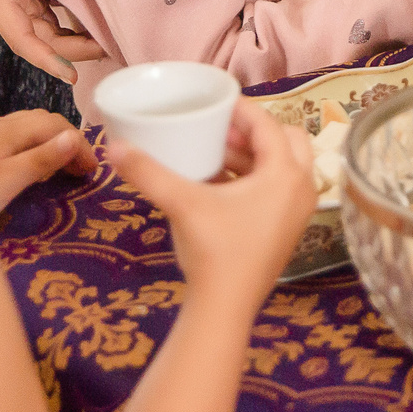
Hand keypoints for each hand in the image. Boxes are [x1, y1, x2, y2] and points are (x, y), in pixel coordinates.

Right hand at [0, 0, 107, 83]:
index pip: (19, 36)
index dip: (43, 58)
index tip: (69, 73)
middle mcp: (8, 3)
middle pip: (38, 40)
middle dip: (69, 52)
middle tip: (104, 51)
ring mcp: (21, 0)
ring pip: (48, 33)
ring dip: (73, 43)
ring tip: (105, 45)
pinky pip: (53, 19)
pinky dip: (73, 27)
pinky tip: (95, 30)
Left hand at [0, 109, 94, 223]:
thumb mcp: (5, 182)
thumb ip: (40, 159)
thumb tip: (73, 137)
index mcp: (4, 130)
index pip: (53, 124)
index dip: (77, 143)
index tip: (93, 170)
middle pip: (40, 123)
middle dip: (65, 141)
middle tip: (81, 172)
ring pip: (24, 132)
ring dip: (48, 146)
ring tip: (61, 173)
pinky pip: (10, 143)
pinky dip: (30, 152)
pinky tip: (28, 174)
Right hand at [113, 101, 316, 315]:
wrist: (224, 308)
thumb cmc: (212, 251)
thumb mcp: (181, 203)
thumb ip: (148, 172)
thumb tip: (111, 146)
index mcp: (286, 174)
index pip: (269, 125)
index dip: (242, 109)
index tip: (216, 102)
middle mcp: (301, 188)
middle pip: (287, 140)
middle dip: (255, 131)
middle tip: (220, 130)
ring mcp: (297, 211)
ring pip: (284, 165)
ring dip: (255, 154)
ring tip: (218, 151)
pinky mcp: (287, 229)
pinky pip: (278, 188)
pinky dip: (257, 177)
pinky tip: (221, 182)